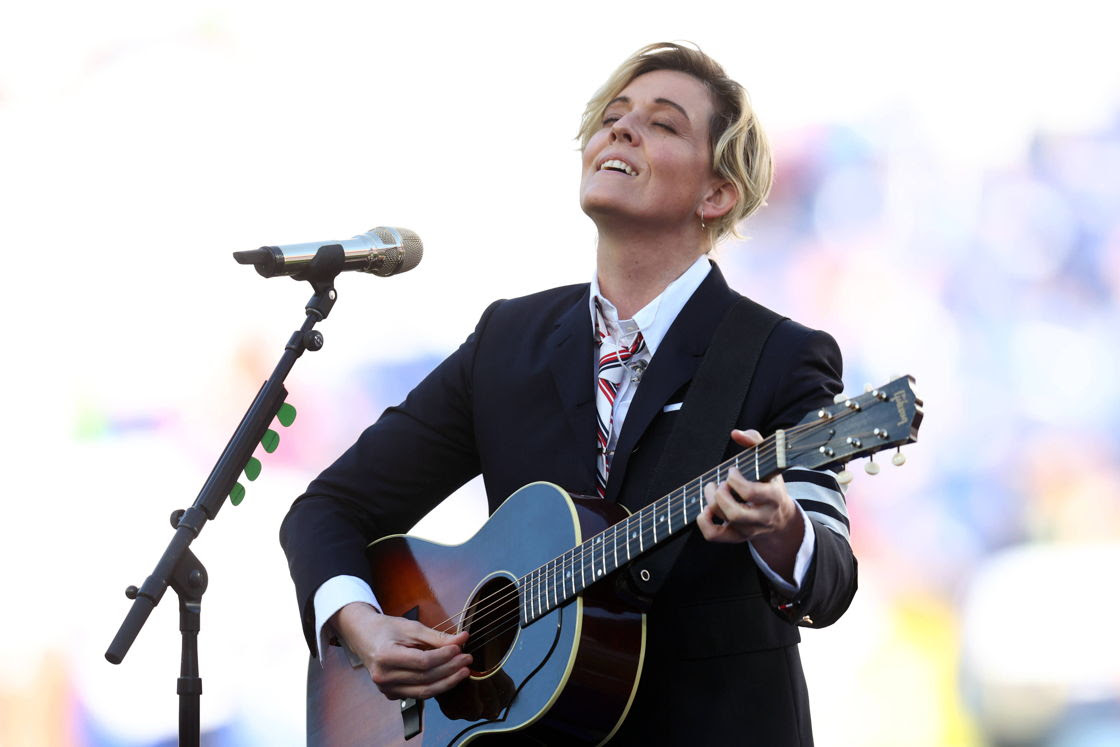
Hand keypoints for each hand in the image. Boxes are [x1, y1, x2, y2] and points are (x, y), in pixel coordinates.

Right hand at [332, 602, 471, 700]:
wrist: (363, 637)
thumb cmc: (386, 629)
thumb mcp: (411, 627)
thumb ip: (437, 636)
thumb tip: (462, 639)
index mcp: (386, 657)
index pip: (422, 662)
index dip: (444, 657)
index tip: (459, 649)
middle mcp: (384, 677)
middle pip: (425, 678)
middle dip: (450, 670)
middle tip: (467, 660)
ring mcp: (386, 689)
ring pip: (424, 692)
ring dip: (447, 682)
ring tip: (463, 671)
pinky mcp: (391, 694)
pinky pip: (418, 694)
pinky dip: (435, 687)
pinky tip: (448, 677)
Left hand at [696, 429, 803, 580]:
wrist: (780, 518)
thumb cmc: (770, 484)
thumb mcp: (770, 463)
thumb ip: (755, 442)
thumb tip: (736, 433)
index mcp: (773, 497)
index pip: (751, 493)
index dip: (735, 480)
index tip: (732, 470)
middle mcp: (762, 517)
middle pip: (735, 513)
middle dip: (721, 495)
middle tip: (720, 483)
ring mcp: (749, 529)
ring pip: (726, 522)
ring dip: (711, 502)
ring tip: (712, 488)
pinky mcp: (737, 537)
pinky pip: (715, 536)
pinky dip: (704, 523)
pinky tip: (705, 509)